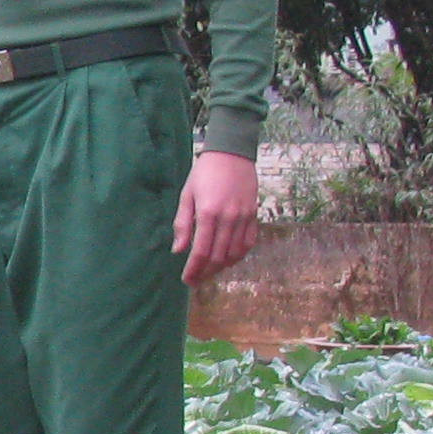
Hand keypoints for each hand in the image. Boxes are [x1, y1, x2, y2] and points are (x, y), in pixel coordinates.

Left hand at [173, 148, 261, 284]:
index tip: (187, 280)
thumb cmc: (205, 173)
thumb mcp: (187, 195)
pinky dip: (238, 256)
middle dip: (206, 273)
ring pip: (235, 254)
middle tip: (196, 280)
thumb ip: (183, 224)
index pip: (201, 252)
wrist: (232, 153)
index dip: (194, 270)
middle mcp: (228, 218)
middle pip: (218, 257)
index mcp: (208, 213)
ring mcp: (244, 217)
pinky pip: (248, 243)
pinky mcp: (254, 215)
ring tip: (209, 272)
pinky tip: (228, 259)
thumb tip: (178, 250)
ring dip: (222, 267)